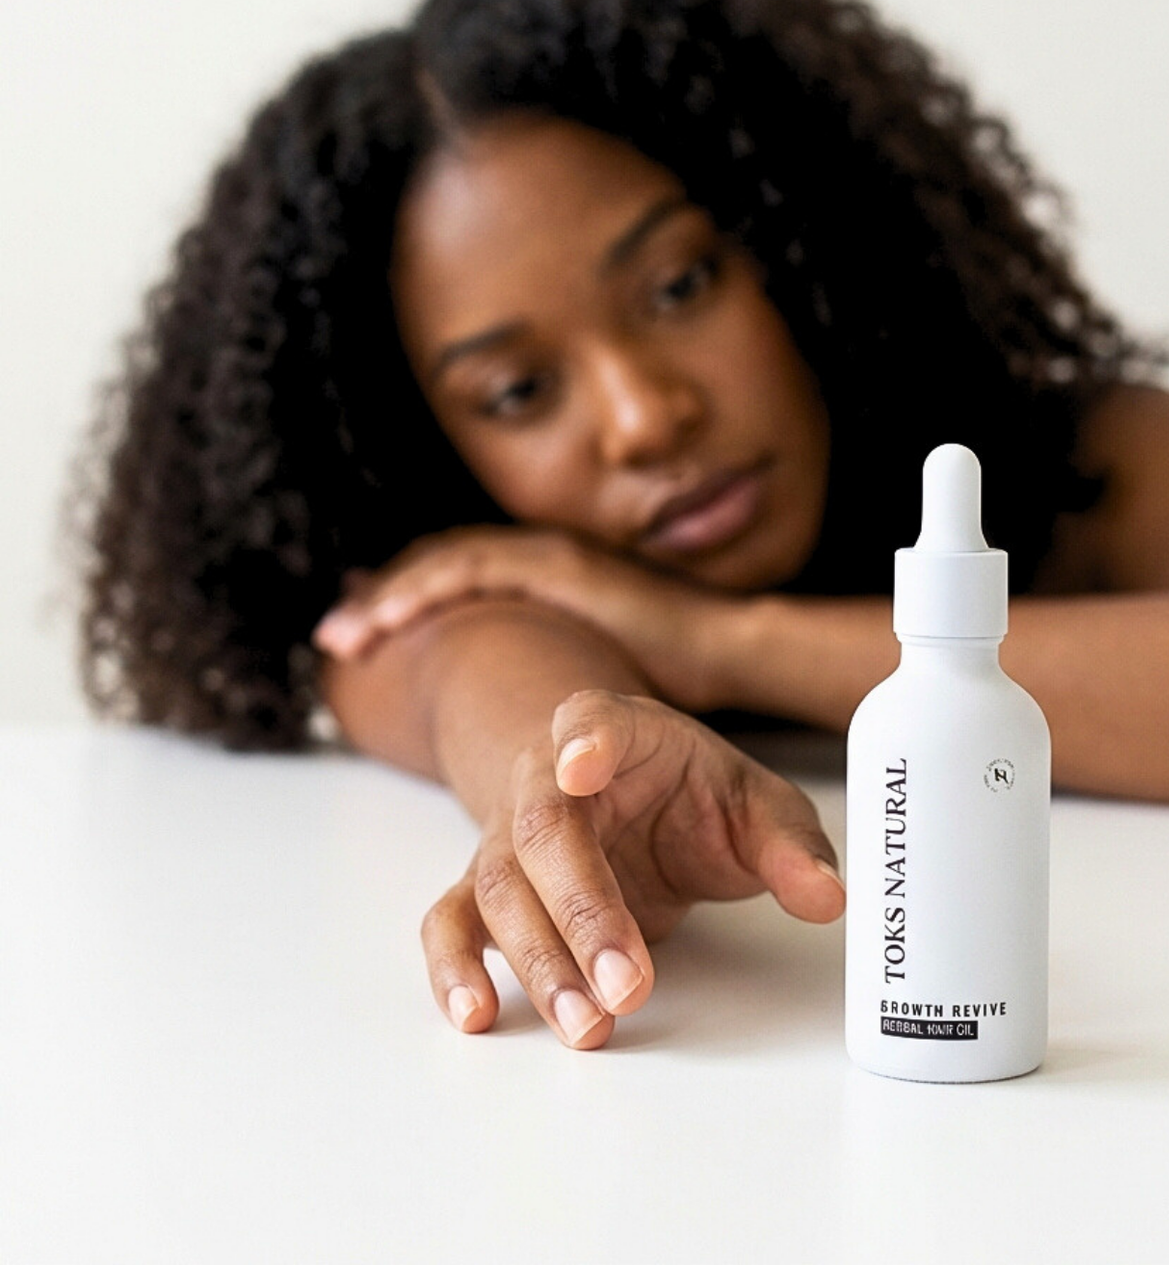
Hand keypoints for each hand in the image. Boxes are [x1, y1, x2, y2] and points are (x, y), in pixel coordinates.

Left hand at [312, 527, 736, 713]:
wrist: (728, 647)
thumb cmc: (673, 667)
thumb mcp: (591, 672)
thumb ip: (549, 677)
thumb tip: (515, 716)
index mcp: (545, 577)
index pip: (458, 579)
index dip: (407, 604)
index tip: (362, 640)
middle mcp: (540, 556)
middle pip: (438, 567)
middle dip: (382, 601)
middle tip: (336, 641)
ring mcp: (549, 555)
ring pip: (444, 563)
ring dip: (389, 598)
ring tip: (345, 638)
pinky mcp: (559, 567)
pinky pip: (472, 569)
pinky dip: (424, 591)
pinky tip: (389, 620)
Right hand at [425, 688, 845, 1048]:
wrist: (618, 787)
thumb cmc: (687, 790)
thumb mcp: (752, 801)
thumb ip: (790, 844)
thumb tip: (826, 896)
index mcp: (614, 731)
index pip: (592, 720)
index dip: (584, 740)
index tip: (582, 764)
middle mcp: (544, 777)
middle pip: (543, 831)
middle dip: (582, 911)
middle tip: (629, 984)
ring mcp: (506, 833)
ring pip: (499, 888)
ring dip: (539, 962)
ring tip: (589, 1026)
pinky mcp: (487, 888)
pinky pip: (452, 921)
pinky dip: (454, 966)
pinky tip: (479, 1013)